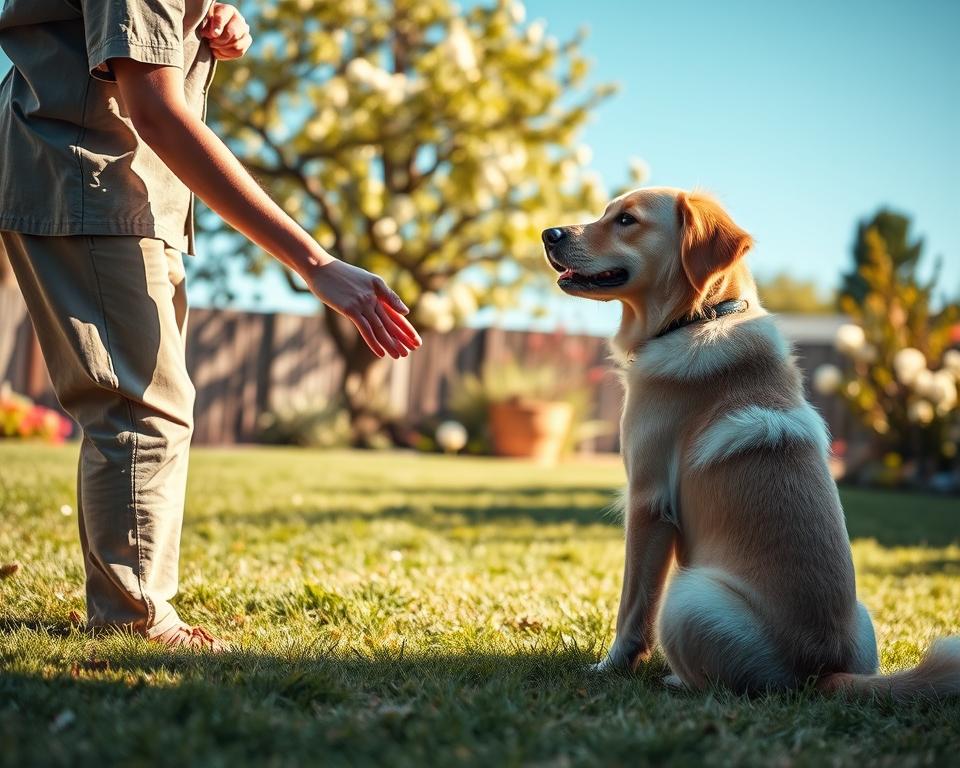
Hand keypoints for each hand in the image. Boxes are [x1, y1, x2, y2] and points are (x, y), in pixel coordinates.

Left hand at [200, 4, 251, 59]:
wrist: (214, 30)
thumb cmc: (208, 23)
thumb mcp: (205, 21)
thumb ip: (208, 26)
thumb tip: (214, 34)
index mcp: (228, 10)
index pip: (224, 18)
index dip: (218, 27)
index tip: (212, 35)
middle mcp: (239, 20)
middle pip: (233, 33)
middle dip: (221, 41)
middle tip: (211, 43)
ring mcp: (245, 32)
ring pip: (238, 45)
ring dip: (224, 49)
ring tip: (214, 47)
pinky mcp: (246, 43)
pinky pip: (239, 52)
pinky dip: (227, 54)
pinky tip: (219, 51)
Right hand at [306, 260, 421, 358]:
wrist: (321, 267)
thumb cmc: (342, 275)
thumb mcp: (368, 281)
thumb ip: (387, 296)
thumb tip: (406, 311)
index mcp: (378, 293)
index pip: (396, 315)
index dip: (407, 329)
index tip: (417, 341)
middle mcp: (373, 299)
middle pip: (391, 323)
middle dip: (402, 338)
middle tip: (412, 351)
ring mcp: (362, 304)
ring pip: (380, 328)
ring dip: (390, 343)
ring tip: (399, 356)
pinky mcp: (350, 309)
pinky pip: (365, 329)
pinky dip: (373, 342)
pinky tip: (381, 353)